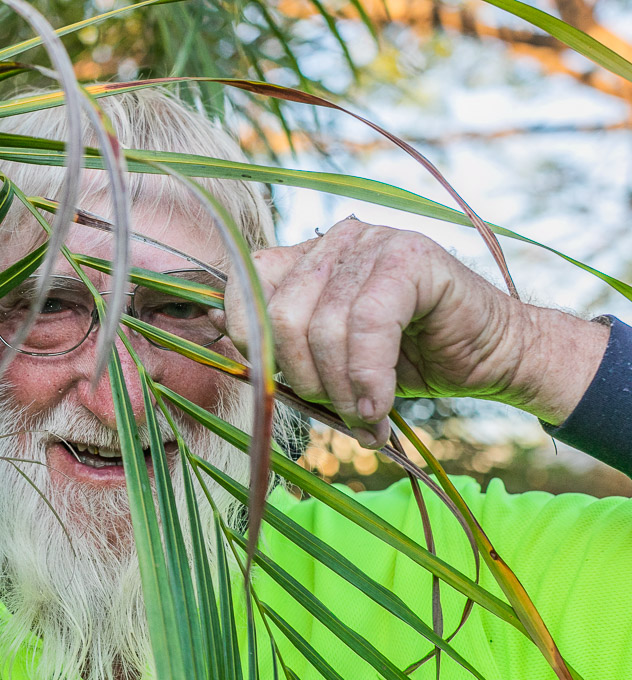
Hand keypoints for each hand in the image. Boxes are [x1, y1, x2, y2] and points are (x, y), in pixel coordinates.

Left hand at [219, 218, 608, 447]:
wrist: (491, 357)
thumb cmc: (403, 362)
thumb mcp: (325, 358)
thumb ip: (276, 341)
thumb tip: (210, 322)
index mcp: (306, 257)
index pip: (244, 285)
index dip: (248, 339)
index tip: (277, 384)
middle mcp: (334, 241)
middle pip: (279, 314)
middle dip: (301, 378)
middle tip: (334, 410)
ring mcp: (373, 242)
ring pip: (321, 325)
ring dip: (339, 388)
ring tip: (362, 417)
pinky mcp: (412, 257)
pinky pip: (367, 325)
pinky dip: (368, 378)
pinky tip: (379, 407)